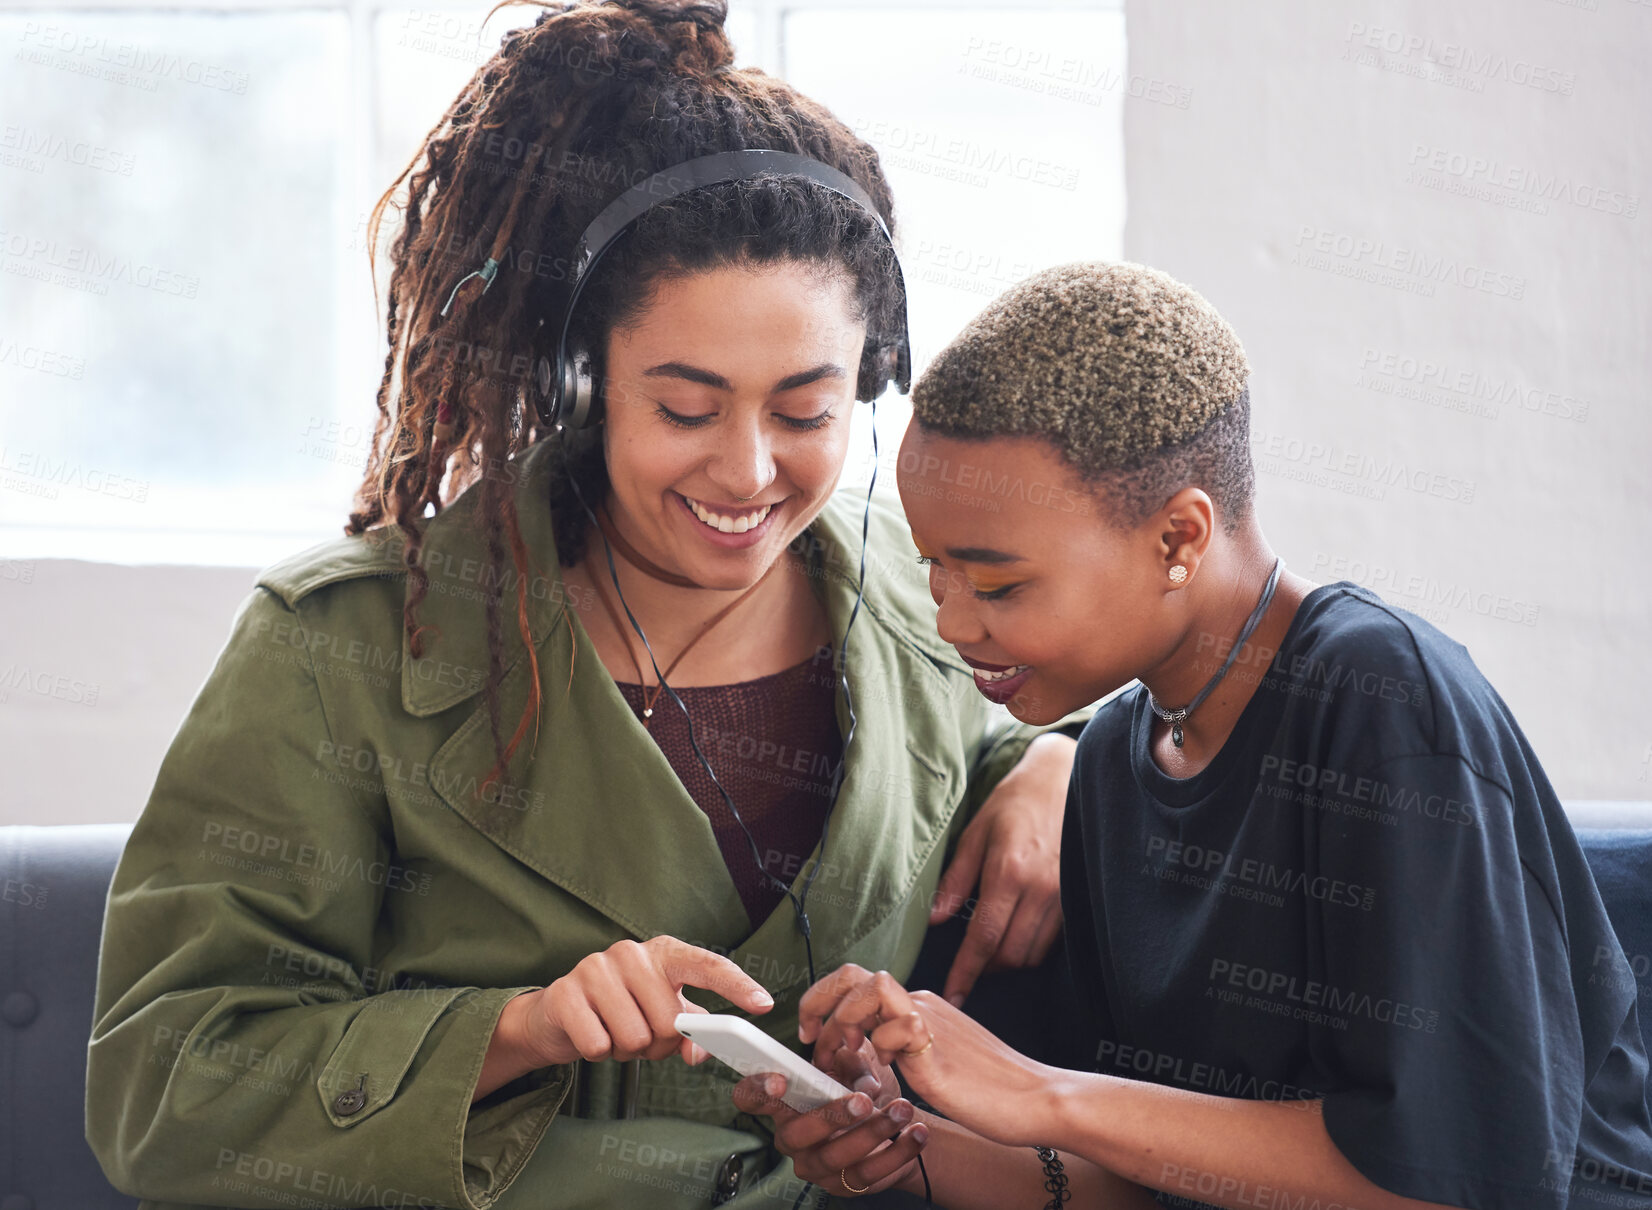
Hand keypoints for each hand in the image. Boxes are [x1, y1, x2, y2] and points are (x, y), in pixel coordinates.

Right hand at [512, 935, 773, 1066]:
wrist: (558, 1014)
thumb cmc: (622, 1012)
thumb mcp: (662, 1017)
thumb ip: (691, 1032)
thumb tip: (699, 1053)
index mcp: (663, 953)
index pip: (707, 965)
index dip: (737, 986)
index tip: (764, 1004)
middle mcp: (631, 952)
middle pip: (669, 1022)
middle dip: (657, 1042)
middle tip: (638, 1033)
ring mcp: (595, 968)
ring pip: (635, 1038)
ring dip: (626, 1050)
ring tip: (613, 1031)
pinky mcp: (565, 994)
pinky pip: (598, 1046)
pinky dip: (598, 1053)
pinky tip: (590, 1034)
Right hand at [730, 1038, 927, 1197]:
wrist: (892, 1126)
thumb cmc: (860, 1088)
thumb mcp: (854, 1066)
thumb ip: (852, 1062)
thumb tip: (863, 1082)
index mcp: (784, 1105)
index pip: (752, 1099)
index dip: (758, 1091)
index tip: (779, 1080)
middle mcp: (792, 1139)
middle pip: (799, 1134)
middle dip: (832, 1117)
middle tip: (863, 1100)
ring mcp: (817, 1167)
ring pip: (837, 1156)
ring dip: (873, 1132)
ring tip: (903, 1110)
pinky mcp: (845, 1186)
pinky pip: (870, 1174)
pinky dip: (899, 1152)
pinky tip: (918, 1133)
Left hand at [797, 964, 1058, 1148]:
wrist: (1035, 1098)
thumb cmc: (989, 1088)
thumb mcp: (931, 1064)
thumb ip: (899, 1050)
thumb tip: (857, 1054)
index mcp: (917, 1006)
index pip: (858, 981)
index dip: (824, 1000)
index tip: (810, 1032)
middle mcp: (920, 1004)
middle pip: (854, 973)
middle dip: (819, 1002)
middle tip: (810, 1039)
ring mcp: (929, 1021)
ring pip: (870, 987)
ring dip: (842, 1022)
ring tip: (841, 1056)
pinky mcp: (936, 1047)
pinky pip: (896, 1027)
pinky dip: (878, 1048)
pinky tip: (888, 1073)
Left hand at [931, 733, 1075, 1004]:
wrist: (1065, 779)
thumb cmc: (1015, 802)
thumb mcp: (976, 832)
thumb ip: (956, 879)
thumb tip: (935, 919)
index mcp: (1009, 872)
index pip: (985, 937)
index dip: (966, 972)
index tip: (953, 997)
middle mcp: (1041, 890)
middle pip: (1010, 955)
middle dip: (986, 969)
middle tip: (968, 962)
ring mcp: (1064, 896)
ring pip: (1033, 953)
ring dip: (1008, 960)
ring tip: (990, 946)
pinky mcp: (1077, 898)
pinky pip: (1052, 941)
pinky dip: (1031, 947)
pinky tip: (1017, 932)